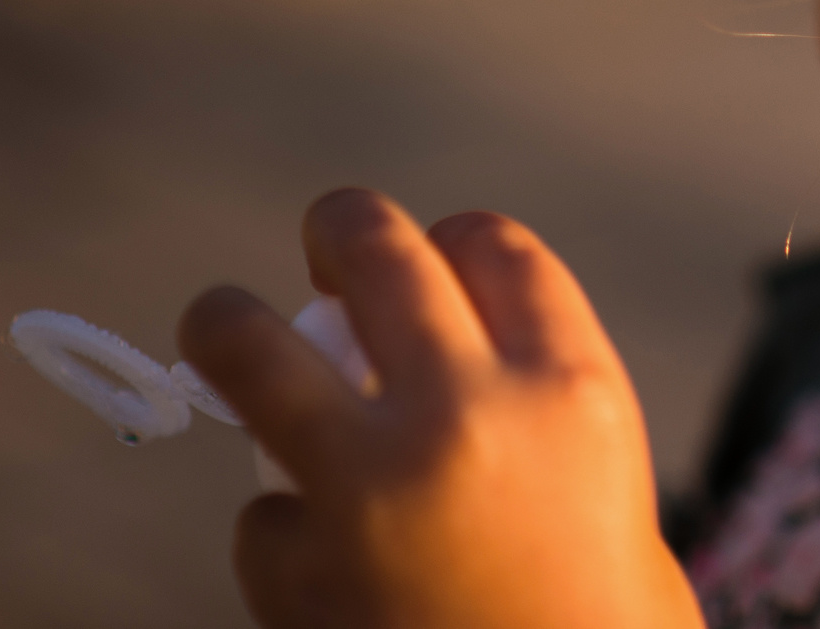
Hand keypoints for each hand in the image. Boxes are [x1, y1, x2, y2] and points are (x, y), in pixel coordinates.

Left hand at [178, 189, 701, 628]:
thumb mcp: (598, 468)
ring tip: (217, 328)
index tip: (434, 255)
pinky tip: (329, 570)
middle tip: (327, 243)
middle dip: (340, 228)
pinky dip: (286, 533)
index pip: (491, 243)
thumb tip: (426, 345)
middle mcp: (469, 413)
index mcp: (567, 384)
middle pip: (377, 251)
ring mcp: (368, 489)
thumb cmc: (601, 610)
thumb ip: (530, 393)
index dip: (453, 239)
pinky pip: (264, 515)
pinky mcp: (297, 570)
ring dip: (223, 327)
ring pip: (246, 348)